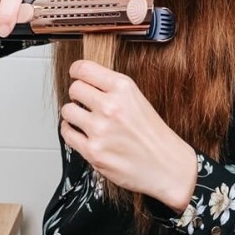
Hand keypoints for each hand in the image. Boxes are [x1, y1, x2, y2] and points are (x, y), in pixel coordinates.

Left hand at [60, 59, 197, 211]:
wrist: (167, 165)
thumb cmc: (154, 135)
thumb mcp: (138, 99)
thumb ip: (112, 89)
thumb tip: (86, 81)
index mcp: (123, 88)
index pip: (84, 69)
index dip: (77, 71)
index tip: (76, 75)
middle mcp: (110, 106)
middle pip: (74, 88)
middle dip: (77, 94)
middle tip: (83, 101)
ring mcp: (100, 130)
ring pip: (67, 110)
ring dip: (73, 114)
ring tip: (84, 119)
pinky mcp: (93, 151)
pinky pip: (67, 133)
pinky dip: (71, 132)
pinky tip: (81, 133)